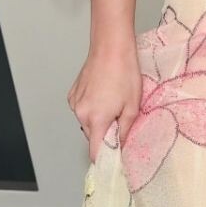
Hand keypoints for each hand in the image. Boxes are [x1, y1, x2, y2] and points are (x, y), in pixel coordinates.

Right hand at [67, 32, 141, 161]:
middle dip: (105, 135)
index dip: (106, 158)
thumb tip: (121, 145)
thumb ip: (125, 130)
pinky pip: (82, 110)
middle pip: (92, 137)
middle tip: (120, 121)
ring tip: (112, 103)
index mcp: (96, 120)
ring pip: (87, 123)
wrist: (110, 47)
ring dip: (98, 120)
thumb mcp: (132, 106)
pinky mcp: (72, 94)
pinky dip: (91, 109)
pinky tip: (102, 95)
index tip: (115, 159)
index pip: (95, 152)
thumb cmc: (124, 73)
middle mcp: (81, 114)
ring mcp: (74, 103)